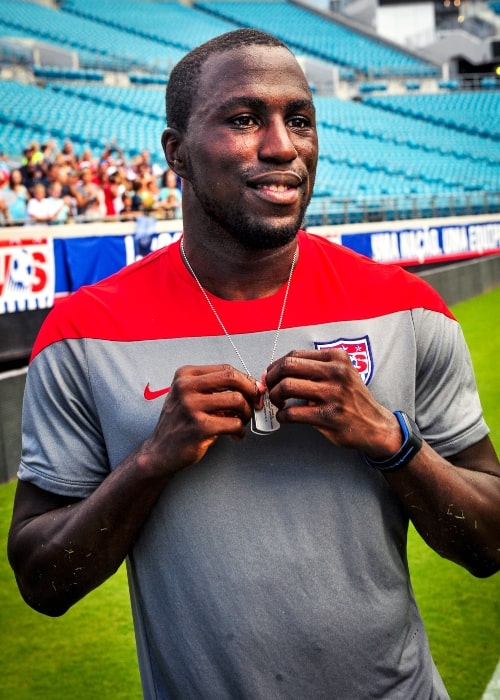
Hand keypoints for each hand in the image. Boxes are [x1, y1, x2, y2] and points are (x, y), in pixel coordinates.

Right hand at [141, 364, 262, 475]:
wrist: (160, 452)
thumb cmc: (181, 423)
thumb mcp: (190, 397)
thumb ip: (215, 388)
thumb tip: (252, 386)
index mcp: (185, 375)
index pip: (226, 369)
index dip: (246, 380)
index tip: (254, 391)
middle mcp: (186, 387)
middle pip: (232, 378)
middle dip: (251, 391)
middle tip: (256, 404)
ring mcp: (191, 406)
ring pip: (237, 400)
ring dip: (247, 413)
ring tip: (242, 422)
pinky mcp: (199, 427)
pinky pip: (234, 423)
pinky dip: (240, 430)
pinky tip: (235, 435)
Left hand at [265, 349, 400, 456]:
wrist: (376, 426)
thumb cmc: (353, 399)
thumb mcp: (342, 373)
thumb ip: (316, 368)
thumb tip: (279, 371)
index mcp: (337, 358)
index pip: (294, 355)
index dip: (276, 366)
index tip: (270, 375)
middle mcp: (336, 372)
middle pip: (287, 366)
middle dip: (271, 378)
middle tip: (269, 388)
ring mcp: (333, 394)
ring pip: (287, 387)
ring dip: (275, 396)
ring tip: (278, 403)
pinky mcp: (328, 416)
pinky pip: (292, 412)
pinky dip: (282, 415)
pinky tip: (285, 417)